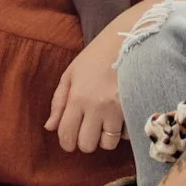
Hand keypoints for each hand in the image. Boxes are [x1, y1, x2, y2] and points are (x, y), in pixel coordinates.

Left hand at [44, 35, 124, 153]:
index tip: (70, 141)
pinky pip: (128, 134)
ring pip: (109, 143)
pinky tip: (120, 117)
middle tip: (88, 130)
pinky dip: (123, 131)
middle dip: (86, 141)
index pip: (67, 134)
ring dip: (105, 138)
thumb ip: (59, 102)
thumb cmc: (95, 57)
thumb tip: (49, 127)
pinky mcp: (135, 108)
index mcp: (78, 97)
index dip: (66, 143)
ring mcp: (118, 109)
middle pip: (87, 144)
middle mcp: (97, 106)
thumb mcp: (71, 74)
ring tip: (105, 123)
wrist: (127, 41)